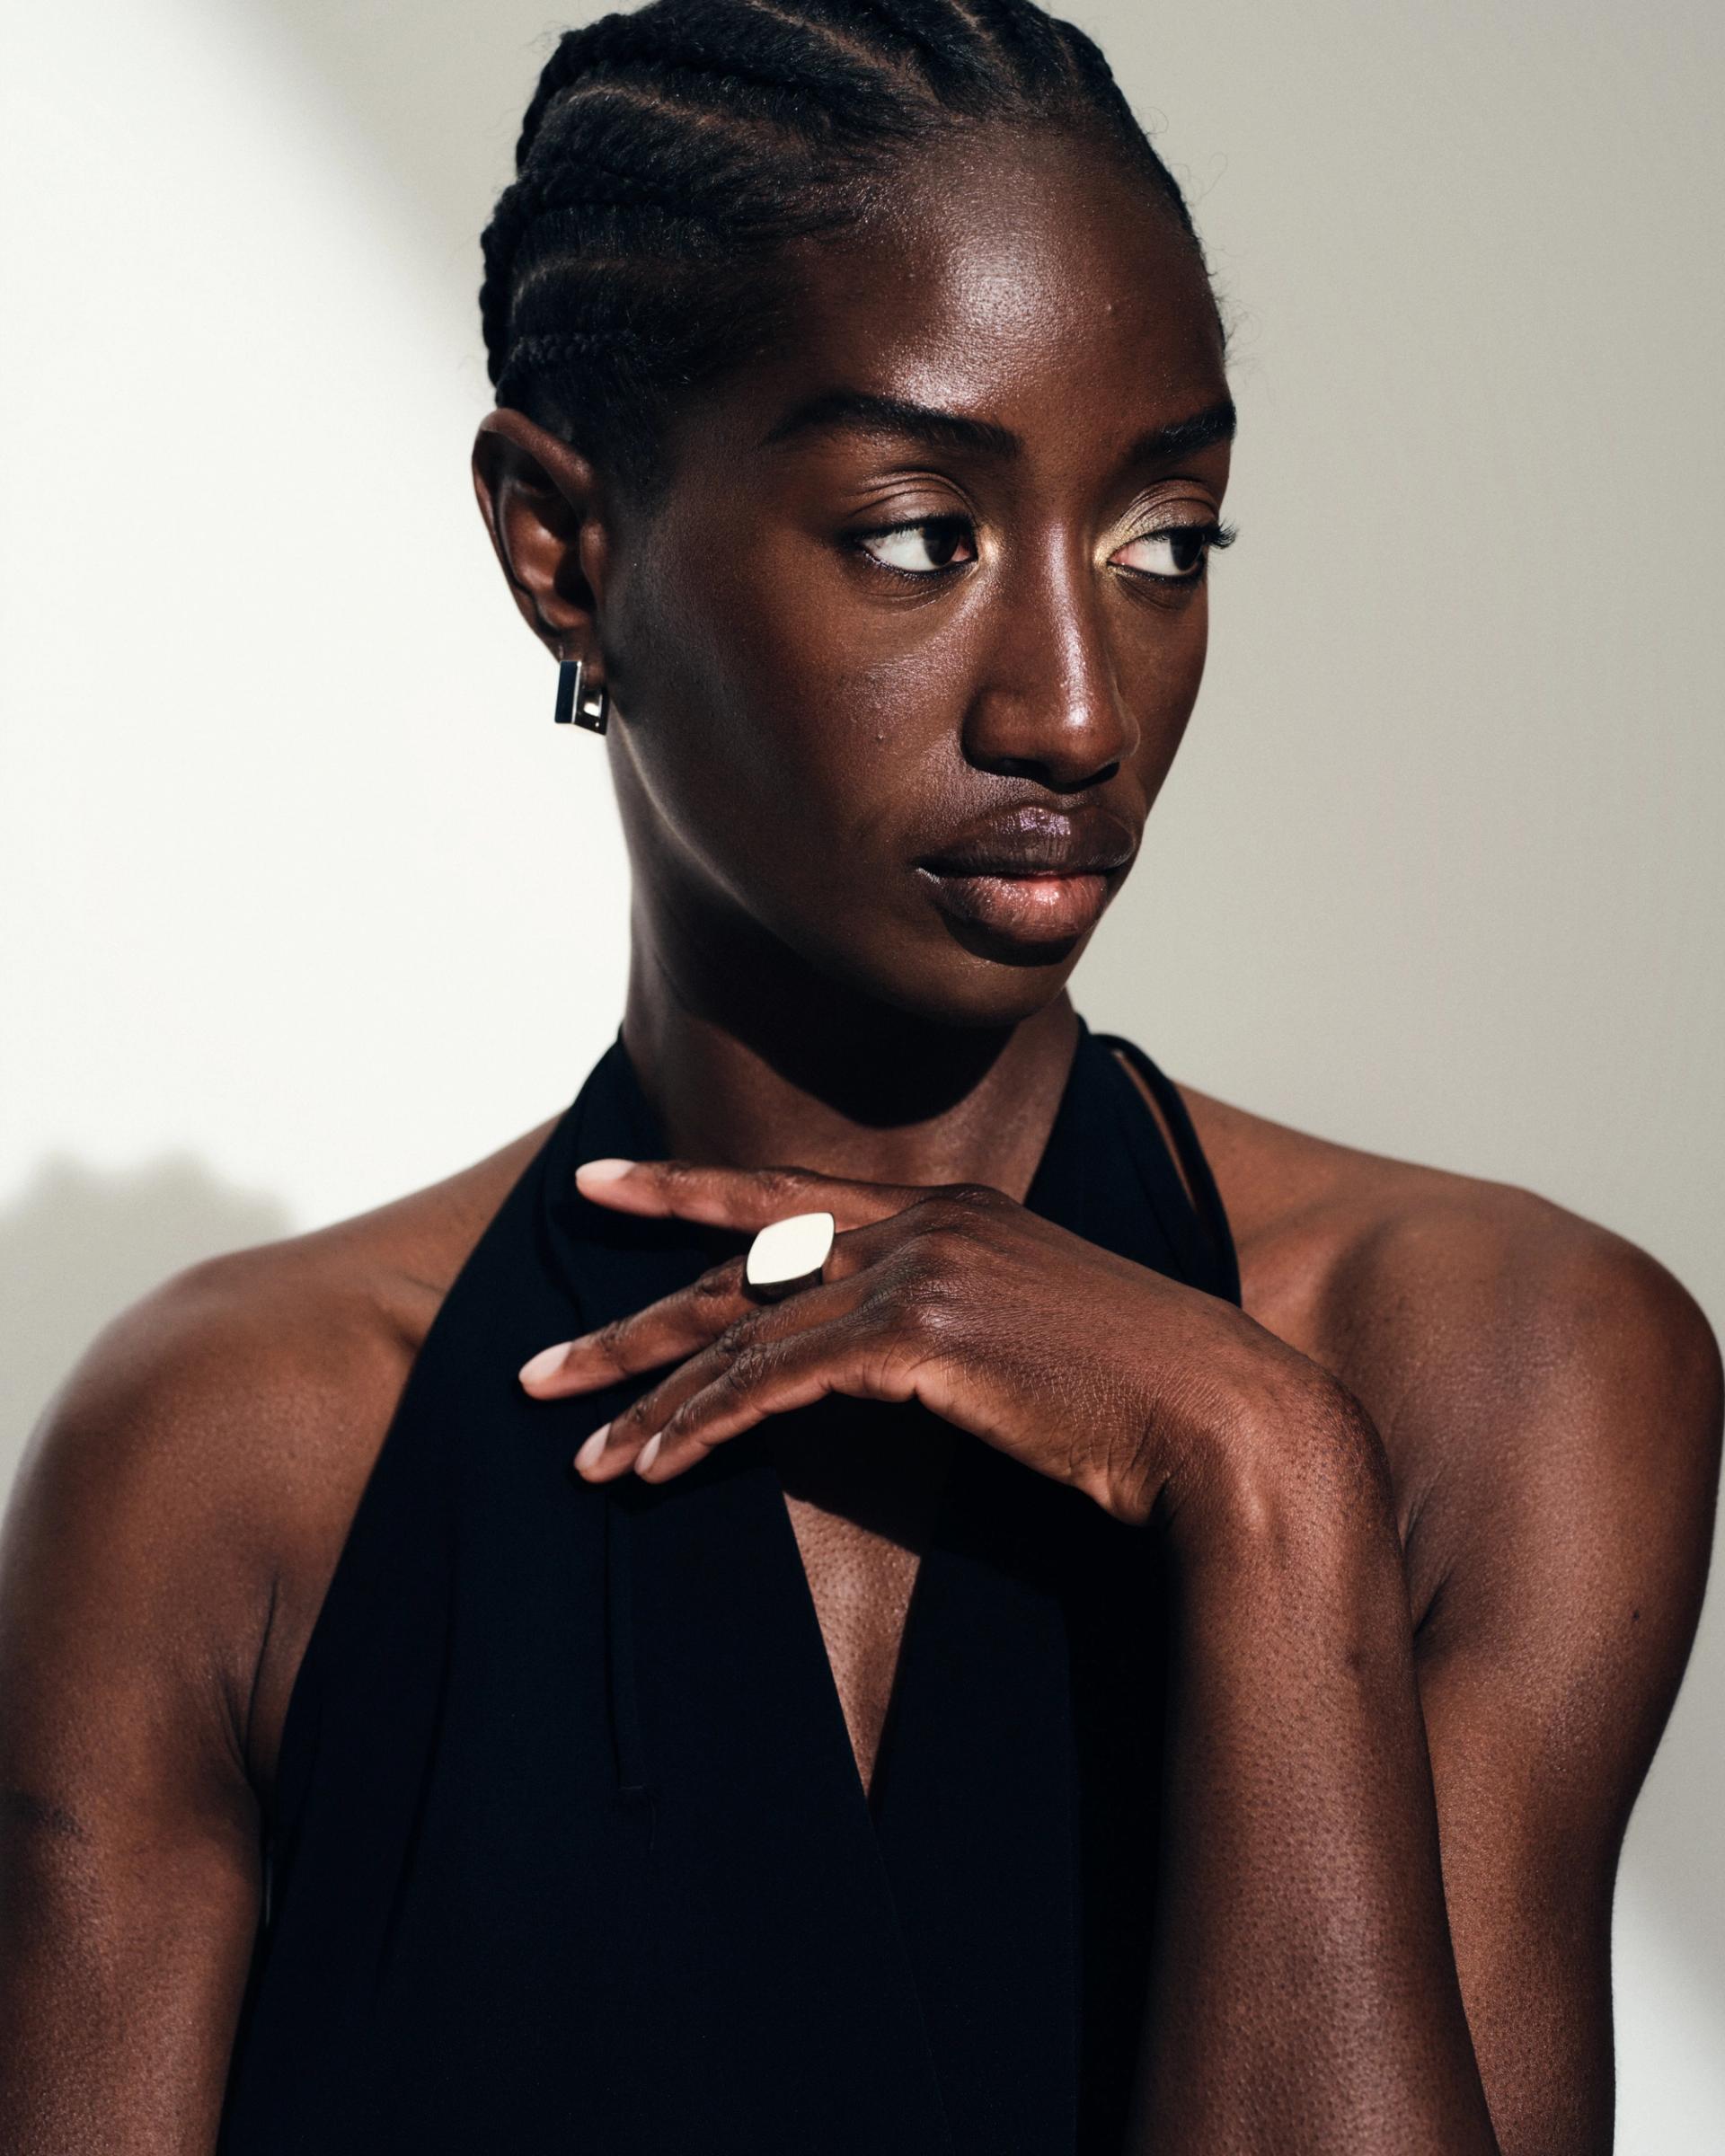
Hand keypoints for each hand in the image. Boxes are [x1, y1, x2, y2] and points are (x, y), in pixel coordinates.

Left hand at [519, 1155, 1326, 1529]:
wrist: (1224, 1418)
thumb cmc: (1140, 1397)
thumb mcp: (1034, 1332)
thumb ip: (949, 1325)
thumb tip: (880, 1360)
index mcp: (950, 1210)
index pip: (787, 1191)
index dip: (686, 1188)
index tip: (606, 1183)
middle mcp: (924, 1222)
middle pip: (739, 1260)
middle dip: (632, 1315)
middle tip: (538, 1365)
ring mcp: (920, 1269)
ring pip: (742, 1330)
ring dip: (649, 1398)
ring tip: (576, 1449)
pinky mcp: (918, 1336)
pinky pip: (774, 1383)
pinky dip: (700, 1427)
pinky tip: (651, 1467)